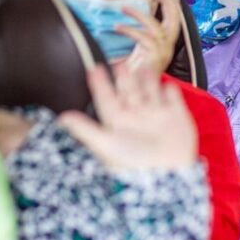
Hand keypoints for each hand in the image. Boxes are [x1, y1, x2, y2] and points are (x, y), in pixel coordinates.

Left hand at [58, 64, 197, 170]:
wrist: (167, 176)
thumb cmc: (134, 164)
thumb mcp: (106, 144)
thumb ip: (85, 130)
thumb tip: (62, 118)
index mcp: (118, 120)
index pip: (106, 97)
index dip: (100, 84)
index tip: (93, 69)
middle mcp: (136, 116)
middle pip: (128, 91)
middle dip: (124, 77)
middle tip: (119, 63)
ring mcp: (156, 116)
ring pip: (150, 91)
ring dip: (147, 79)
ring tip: (144, 65)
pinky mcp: (176, 118)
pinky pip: (172, 100)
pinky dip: (171, 91)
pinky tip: (168, 84)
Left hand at [118, 0, 180, 75]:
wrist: (132, 91)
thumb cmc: (133, 72)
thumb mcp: (138, 50)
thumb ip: (139, 36)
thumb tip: (130, 18)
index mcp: (165, 44)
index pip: (174, 22)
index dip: (171, 6)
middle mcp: (168, 47)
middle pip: (174, 20)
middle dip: (169, 3)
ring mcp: (163, 52)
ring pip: (155, 26)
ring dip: (138, 15)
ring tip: (123, 8)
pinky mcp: (155, 57)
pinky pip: (142, 37)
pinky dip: (129, 30)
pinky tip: (117, 27)